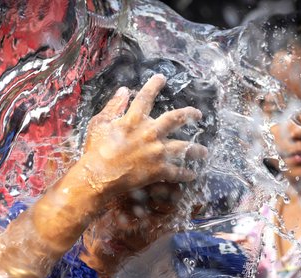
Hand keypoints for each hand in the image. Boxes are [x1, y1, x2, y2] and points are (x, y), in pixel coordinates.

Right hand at [79, 74, 206, 198]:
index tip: (162, 78)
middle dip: (189, 115)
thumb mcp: (99, 124)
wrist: (98, 176)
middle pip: (175, 119)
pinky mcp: (158, 170)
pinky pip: (177, 172)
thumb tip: (123, 90)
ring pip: (183, 147)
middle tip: (198, 115)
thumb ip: (113, 106)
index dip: (154, 85)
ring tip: (204, 151)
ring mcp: (156, 152)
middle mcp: (150, 132)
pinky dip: (185, 174)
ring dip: (196, 150)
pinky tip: (192, 174)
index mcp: (134, 119)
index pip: (146, 97)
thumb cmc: (96, 151)